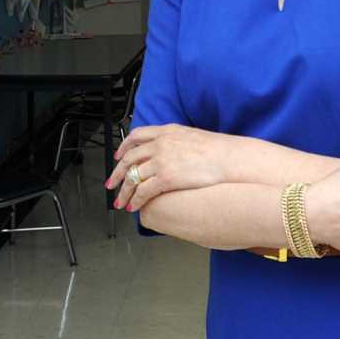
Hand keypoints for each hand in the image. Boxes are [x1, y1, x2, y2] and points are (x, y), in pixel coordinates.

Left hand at [106, 124, 231, 210]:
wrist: (227, 158)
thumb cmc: (215, 149)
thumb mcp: (189, 135)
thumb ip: (173, 139)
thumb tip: (168, 147)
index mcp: (165, 132)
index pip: (136, 136)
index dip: (123, 147)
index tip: (118, 156)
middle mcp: (159, 144)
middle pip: (129, 158)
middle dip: (117, 173)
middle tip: (111, 184)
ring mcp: (161, 161)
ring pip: (133, 176)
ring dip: (124, 191)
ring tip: (121, 201)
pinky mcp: (166, 178)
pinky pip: (143, 191)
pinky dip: (135, 200)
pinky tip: (134, 206)